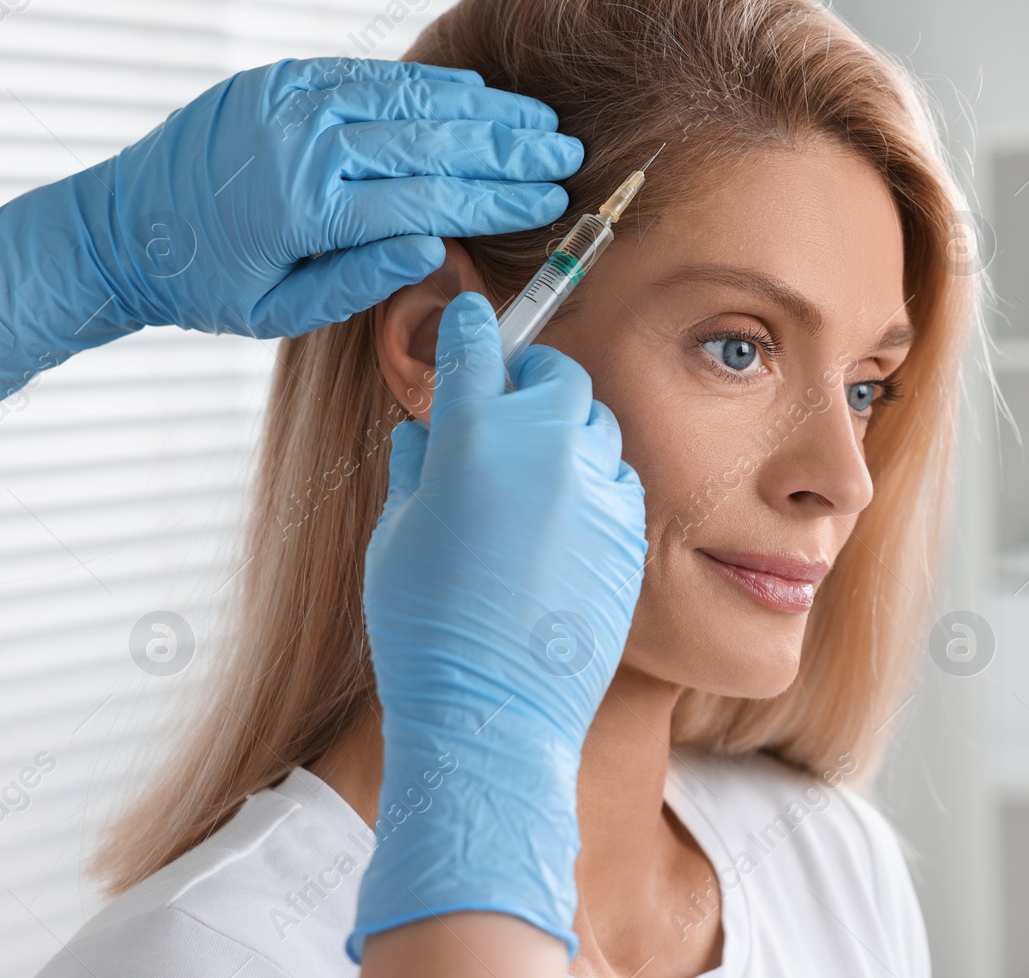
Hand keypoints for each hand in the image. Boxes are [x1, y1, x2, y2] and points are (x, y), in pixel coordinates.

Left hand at [0, 57, 580, 407]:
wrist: (119, 228)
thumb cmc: (204, 284)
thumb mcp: (280, 312)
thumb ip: (360, 280)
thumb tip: (433, 248)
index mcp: (304, 210)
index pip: (428, 199)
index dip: (496, 200)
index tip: (549, 200)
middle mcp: (301, 144)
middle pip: (430, 142)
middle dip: (507, 149)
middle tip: (565, 153)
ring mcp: (288, 101)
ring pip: (407, 100)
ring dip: (481, 110)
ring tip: (539, 120)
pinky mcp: (278, 80)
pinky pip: (368, 75)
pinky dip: (426, 86)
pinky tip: (474, 95)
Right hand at [351, 291, 647, 961]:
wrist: (492, 708)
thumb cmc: (426, 626)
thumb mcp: (397, 535)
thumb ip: (416, 468)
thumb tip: (425, 433)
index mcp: (472, 435)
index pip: (474, 347)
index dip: (468, 328)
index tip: (469, 320)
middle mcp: (544, 446)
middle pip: (554, 374)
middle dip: (530, 380)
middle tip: (507, 407)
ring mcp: (595, 486)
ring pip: (595, 424)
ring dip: (565, 433)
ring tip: (534, 475)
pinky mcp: (631, 527)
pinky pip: (617, 479)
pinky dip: (593, 484)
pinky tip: (566, 523)